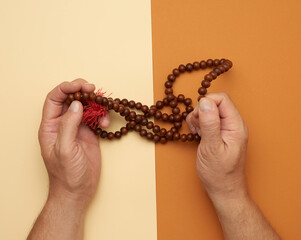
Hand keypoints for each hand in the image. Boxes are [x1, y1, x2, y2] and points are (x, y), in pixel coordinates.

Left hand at [38, 79, 109, 206]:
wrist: (78, 191)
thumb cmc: (67, 174)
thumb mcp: (65, 149)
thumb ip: (68, 125)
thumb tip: (75, 103)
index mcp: (50, 126)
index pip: (54, 98)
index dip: (66, 88)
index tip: (81, 85)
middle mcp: (62, 124)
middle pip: (70, 98)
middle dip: (82, 91)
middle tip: (94, 90)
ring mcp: (76, 128)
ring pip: (84, 106)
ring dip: (95, 105)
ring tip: (103, 112)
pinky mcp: (88, 133)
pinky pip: (95, 117)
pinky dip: (102, 116)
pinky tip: (105, 124)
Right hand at [186, 92, 248, 201]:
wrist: (223, 190)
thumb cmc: (220, 174)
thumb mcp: (211, 148)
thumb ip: (209, 123)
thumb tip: (204, 102)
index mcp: (236, 126)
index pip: (222, 99)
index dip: (206, 103)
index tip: (197, 117)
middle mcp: (233, 125)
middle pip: (215, 103)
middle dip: (200, 111)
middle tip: (196, 128)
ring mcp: (226, 129)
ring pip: (209, 111)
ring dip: (198, 118)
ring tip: (197, 133)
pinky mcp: (219, 134)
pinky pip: (208, 120)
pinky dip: (199, 124)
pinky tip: (198, 135)